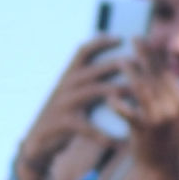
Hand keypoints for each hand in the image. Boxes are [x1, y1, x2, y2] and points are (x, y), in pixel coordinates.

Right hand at [14, 39, 128, 179]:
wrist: (38, 142)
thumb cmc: (65, 115)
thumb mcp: (72, 94)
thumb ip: (89, 82)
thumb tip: (119, 67)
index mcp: (68, 75)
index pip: (83, 51)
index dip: (101, 42)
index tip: (120, 37)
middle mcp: (66, 85)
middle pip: (94, 69)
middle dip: (118, 64)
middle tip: (139, 63)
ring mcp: (64, 103)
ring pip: (94, 92)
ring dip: (118, 91)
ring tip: (139, 94)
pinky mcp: (65, 123)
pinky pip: (89, 127)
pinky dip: (105, 135)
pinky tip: (121, 142)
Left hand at [112, 44, 178, 173]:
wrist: (161, 169)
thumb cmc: (161, 138)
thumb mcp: (169, 113)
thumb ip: (164, 91)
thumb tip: (155, 66)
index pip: (166, 72)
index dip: (154, 54)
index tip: (143, 39)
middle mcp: (174, 108)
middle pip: (156, 75)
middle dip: (144, 54)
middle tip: (134, 37)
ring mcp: (161, 119)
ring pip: (143, 89)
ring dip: (131, 73)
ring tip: (120, 61)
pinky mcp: (146, 131)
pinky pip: (130, 113)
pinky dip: (119, 104)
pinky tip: (110, 98)